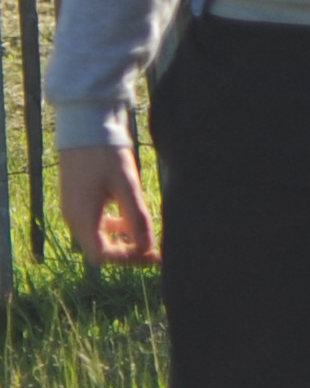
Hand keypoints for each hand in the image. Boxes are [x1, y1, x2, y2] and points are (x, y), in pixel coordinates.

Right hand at [62, 145, 157, 265]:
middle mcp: (74, 218)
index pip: (102, 255)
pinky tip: (132, 220)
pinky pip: (96, 224)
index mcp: (82, 217)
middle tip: (156, 251)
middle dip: (128, 252)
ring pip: (98, 238)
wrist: (86, 128)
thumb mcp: (126, 185)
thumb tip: (147, 247)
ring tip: (148, 235)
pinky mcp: (79, 201)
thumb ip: (136, 217)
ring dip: (122, 241)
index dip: (127, 258)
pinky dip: (115, 228)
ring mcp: (74, 210)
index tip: (153, 254)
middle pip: (100, 249)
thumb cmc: (106, 154)